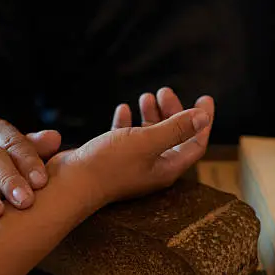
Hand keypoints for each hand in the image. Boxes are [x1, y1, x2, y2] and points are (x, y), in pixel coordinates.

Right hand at [47, 92, 212, 207]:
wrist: (69, 183)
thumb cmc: (108, 165)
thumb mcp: (146, 141)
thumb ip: (176, 129)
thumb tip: (204, 117)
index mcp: (167, 168)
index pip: (196, 144)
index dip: (203, 122)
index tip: (205, 98)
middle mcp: (153, 168)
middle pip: (173, 137)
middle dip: (173, 112)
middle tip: (164, 91)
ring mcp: (133, 165)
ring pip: (150, 136)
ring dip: (151, 115)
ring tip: (146, 95)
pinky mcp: (113, 160)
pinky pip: (126, 139)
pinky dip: (128, 122)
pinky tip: (123, 109)